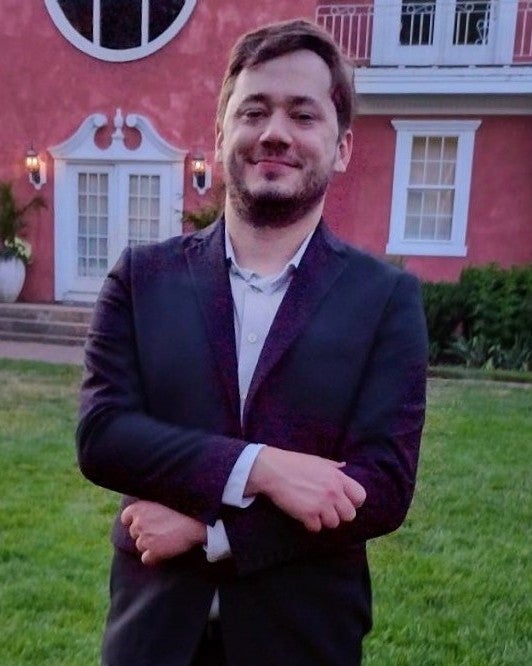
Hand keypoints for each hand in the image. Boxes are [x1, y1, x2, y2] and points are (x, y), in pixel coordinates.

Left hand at [121, 501, 206, 564]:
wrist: (195, 521)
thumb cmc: (183, 508)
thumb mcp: (163, 499)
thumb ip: (150, 505)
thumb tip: (148, 510)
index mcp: (139, 508)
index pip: (126, 517)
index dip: (134, 520)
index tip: (144, 521)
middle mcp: (138, 523)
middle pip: (134, 532)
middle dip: (144, 532)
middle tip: (159, 530)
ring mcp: (144, 538)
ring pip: (140, 545)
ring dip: (150, 544)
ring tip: (165, 539)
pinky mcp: (152, 552)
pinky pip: (146, 558)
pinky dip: (153, 557)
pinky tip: (164, 551)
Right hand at [246, 447, 365, 531]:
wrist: (273, 470)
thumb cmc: (294, 463)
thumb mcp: (318, 461)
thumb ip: (334, 467)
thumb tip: (344, 466)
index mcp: (338, 477)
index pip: (360, 496)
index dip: (354, 502)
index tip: (344, 502)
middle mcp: (333, 491)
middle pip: (350, 515)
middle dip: (339, 514)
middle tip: (327, 510)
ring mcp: (322, 504)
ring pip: (334, 524)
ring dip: (324, 520)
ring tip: (313, 511)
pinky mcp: (308, 515)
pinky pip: (317, 528)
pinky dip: (310, 524)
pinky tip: (303, 515)